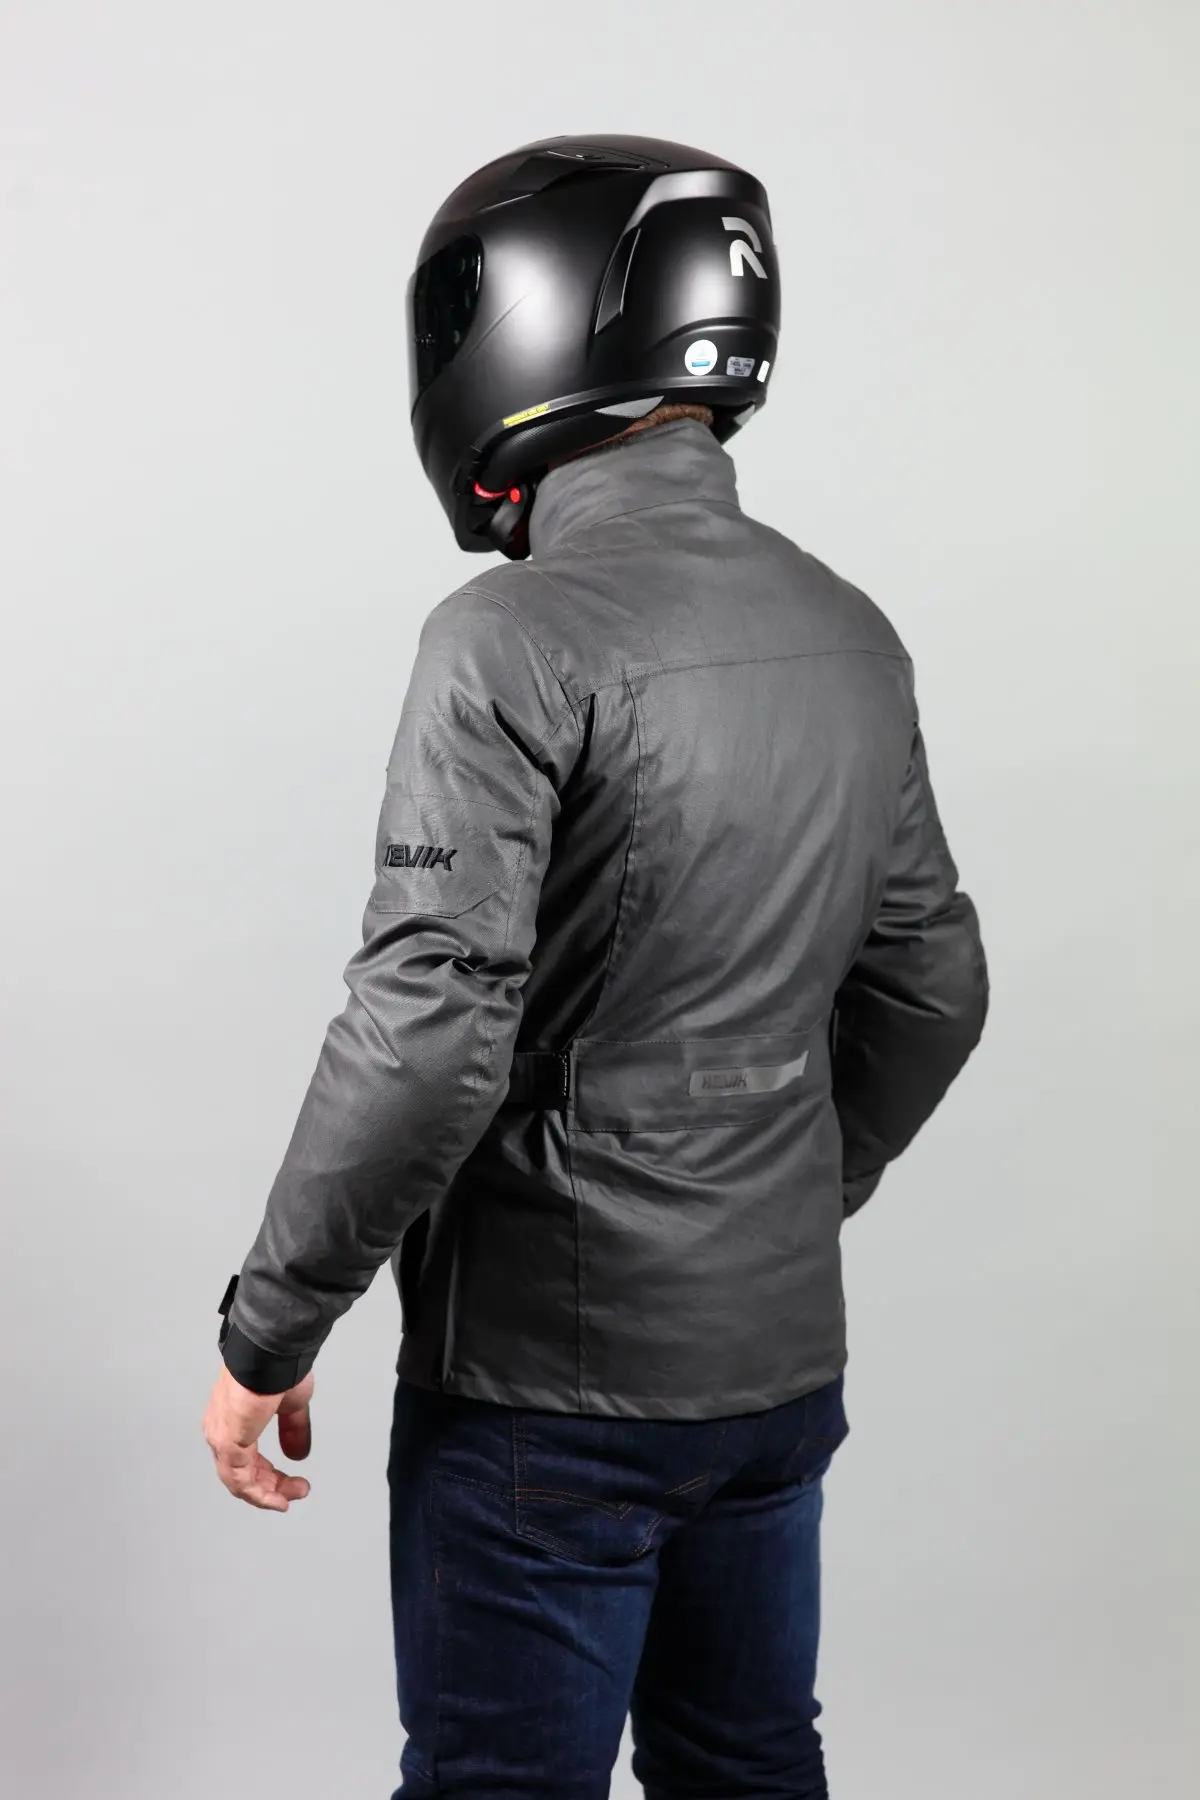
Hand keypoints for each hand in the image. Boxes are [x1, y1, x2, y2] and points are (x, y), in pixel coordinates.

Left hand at [202, 1363, 313, 1510]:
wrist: (272, 1355)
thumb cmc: (277, 1369)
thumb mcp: (291, 1406)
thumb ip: (292, 1431)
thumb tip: (298, 1454)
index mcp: (233, 1419)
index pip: (246, 1458)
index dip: (270, 1475)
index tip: (292, 1484)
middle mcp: (221, 1429)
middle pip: (242, 1473)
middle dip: (272, 1486)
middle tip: (296, 1491)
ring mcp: (221, 1437)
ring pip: (239, 1481)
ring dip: (268, 1493)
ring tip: (290, 1498)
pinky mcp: (227, 1443)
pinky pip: (240, 1480)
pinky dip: (260, 1494)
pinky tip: (277, 1499)